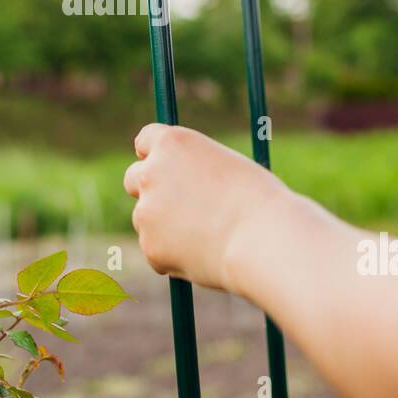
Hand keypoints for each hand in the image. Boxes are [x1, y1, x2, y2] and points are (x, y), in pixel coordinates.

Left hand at [122, 123, 293, 290]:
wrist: (263, 239)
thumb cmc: (259, 200)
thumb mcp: (227, 168)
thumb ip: (197, 172)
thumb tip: (185, 189)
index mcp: (173, 143)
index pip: (145, 141)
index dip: (155, 156)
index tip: (163, 167)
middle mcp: (151, 172)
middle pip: (134, 178)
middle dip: (150, 191)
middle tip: (175, 207)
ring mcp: (146, 211)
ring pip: (147, 220)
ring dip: (165, 227)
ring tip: (209, 236)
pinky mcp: (150, 246)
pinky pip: (158, 251)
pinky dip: (175, 256)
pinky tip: (206, 255)